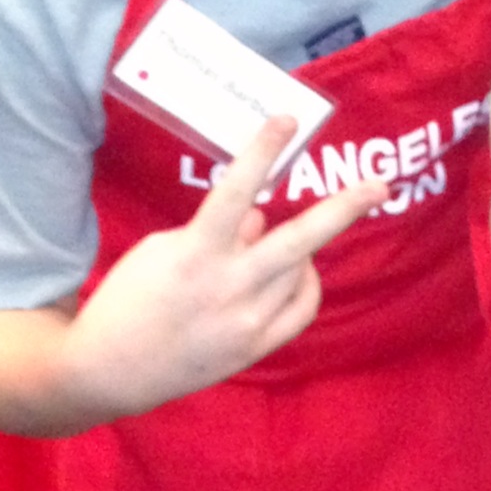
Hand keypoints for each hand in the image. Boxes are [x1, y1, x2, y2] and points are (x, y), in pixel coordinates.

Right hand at [60, 116, 387, 417]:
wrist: (109, 371)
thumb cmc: (130, 299)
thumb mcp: (163, 251)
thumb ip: (218, 232)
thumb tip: (261, 217)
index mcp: (194, 254)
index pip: (234, 193)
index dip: (261, 154)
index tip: (284, 119)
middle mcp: (228, 287)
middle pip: (298, 241)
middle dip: (343, 209)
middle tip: (380, 185)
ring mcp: (246, 321)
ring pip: (300, 270)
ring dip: (302, 248)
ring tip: (286, 241)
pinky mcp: (254, 348)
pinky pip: (302, 308)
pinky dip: (305, 283)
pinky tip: (296, 272)